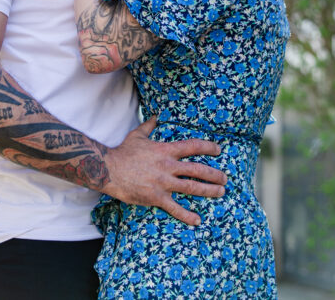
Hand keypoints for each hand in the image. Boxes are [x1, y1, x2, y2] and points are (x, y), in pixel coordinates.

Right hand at [100, 117, 227, 226]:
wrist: (108, 169)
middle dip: (214, 174)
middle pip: (198, 169)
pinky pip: (175, 208)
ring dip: (209, 191)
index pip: (193, 147)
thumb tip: (155, 115)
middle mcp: (168, 166)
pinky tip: (198, 220)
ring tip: (220, 192)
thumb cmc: (123, 152)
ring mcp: (163, 183)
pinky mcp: (156, 197)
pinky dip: (187, 215)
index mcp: (165, 150)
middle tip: (225, 178)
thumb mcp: (137, 135)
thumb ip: (149, 125)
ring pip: (192, 187)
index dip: (208, 148)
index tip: (218, 150)